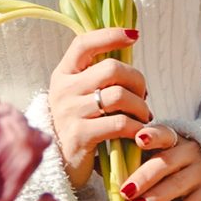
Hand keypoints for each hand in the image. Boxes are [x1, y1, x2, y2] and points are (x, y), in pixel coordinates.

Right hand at [49, 28, 151, 186]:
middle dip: (137, 80)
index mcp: (63, 74)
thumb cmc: (78, 124)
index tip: (134, 36)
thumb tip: (130, 54)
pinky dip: (137, 127)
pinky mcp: (80, 136)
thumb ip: (98, 77)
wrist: (57, 164)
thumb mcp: (79, 96)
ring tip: (143, 117)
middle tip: (143, 96)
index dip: (110, 35)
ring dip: (141, 106)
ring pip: (120, 96)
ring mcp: (70, 112)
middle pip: (111, 68)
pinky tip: (139, 133)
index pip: (84, 43)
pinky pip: (120, 124)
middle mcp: (63, 90)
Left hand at [122, 126, 200, 200]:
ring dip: (154, 198)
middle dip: (144, 177)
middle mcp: (191, 153)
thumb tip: (100, 166)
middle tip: (125, 190)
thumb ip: (135, 160)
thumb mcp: (159, 158)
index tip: (138, 139)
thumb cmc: (175, 167)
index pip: (164, 133)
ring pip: (177, 185)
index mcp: (175, 139)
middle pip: (166, 162)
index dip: (152, 135)